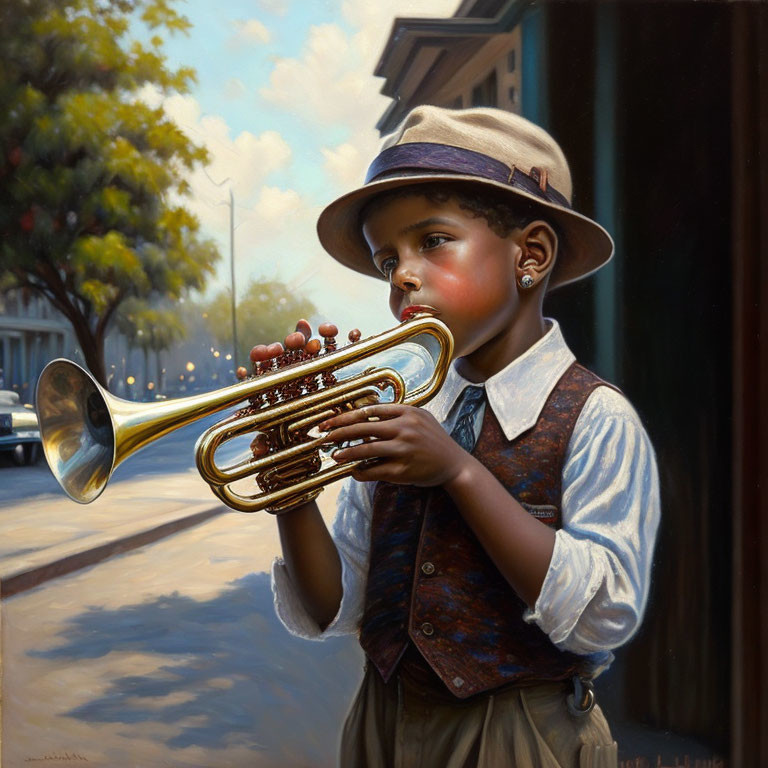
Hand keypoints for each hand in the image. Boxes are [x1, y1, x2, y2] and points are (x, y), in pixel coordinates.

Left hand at [319, 404, 471, 486]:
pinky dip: (362, 472)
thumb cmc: (434, 440)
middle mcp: (405, 429)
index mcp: (407, 413)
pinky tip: (354, 472)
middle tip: (323, 437)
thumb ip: (396, 414)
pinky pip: (376, 470)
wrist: (455, 464)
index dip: (345, 416)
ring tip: (334, 456)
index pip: (368, 411)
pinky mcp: (404, 470)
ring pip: (367, 449)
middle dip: (339, 432)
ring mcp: (404, 450)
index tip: (329, 421)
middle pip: (363, 428)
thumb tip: (365, 414)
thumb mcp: (420, 418)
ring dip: (347, 453)